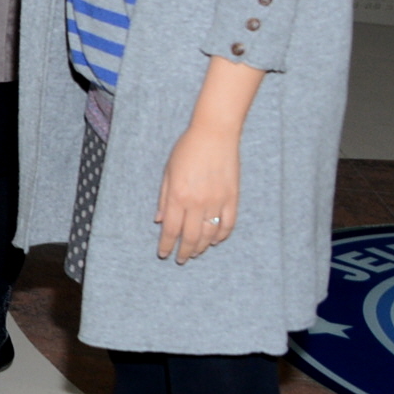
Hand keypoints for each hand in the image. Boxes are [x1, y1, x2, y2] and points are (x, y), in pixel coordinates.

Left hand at [155, 125, 240, 262]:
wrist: (214, 134)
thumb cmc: (186, 149)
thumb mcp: (168, 172)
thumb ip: (164, 198)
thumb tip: (160, 220)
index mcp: (178, 195)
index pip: (171, 229)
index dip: (167, 245)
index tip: (164, 254)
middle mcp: (197, 202)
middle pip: (190, 236)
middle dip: (184, 251)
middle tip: (181, 259)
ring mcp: (217, 201)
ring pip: (209, 234)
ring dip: (202, 246)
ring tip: (196, 252)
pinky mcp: (233, 198)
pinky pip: (228, 224)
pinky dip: (221, 235)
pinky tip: (215, 240)